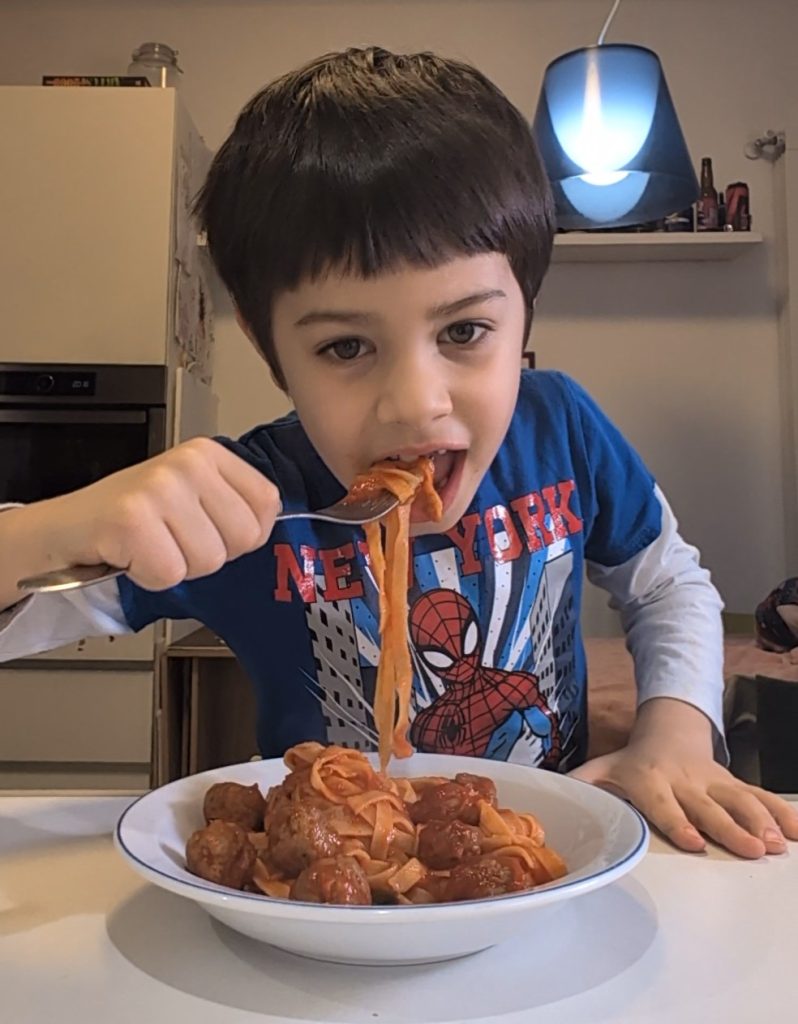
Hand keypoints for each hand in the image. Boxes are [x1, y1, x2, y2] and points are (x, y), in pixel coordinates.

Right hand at [42, 438, 280, 590]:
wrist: (69, 526)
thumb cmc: (133, 518)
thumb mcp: (194, 497)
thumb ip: (235, 507)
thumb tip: (270, 531)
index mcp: (209, 454)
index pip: (268, 504)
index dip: (242, 534)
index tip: (208, 530)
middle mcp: (187, 464)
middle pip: (244, 538)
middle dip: (211, 554)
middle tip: (173, 541)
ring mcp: (160, 487)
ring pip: (209, 560)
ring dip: (177, 567)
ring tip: (151, 546)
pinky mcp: (131, 518)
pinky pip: (170, 573)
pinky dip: (149, 576)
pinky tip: (132, 555)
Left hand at [570, 698, 797, 858]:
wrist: (667, 731)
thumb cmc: (631, 762)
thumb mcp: (602, 768)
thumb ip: (580, 785)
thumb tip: (548, 797)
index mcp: (650, 779)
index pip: (664, 804)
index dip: (678, 822)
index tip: (694, 843)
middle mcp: (684, 781)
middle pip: (708, 806)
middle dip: (730, 828)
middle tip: (752, 849)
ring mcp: (712, 781)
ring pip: (739, 800)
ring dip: (760, 821)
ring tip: (776, 845)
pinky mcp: (732, 782)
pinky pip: (759, 795)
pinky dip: (781, 812)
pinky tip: (797, 832)